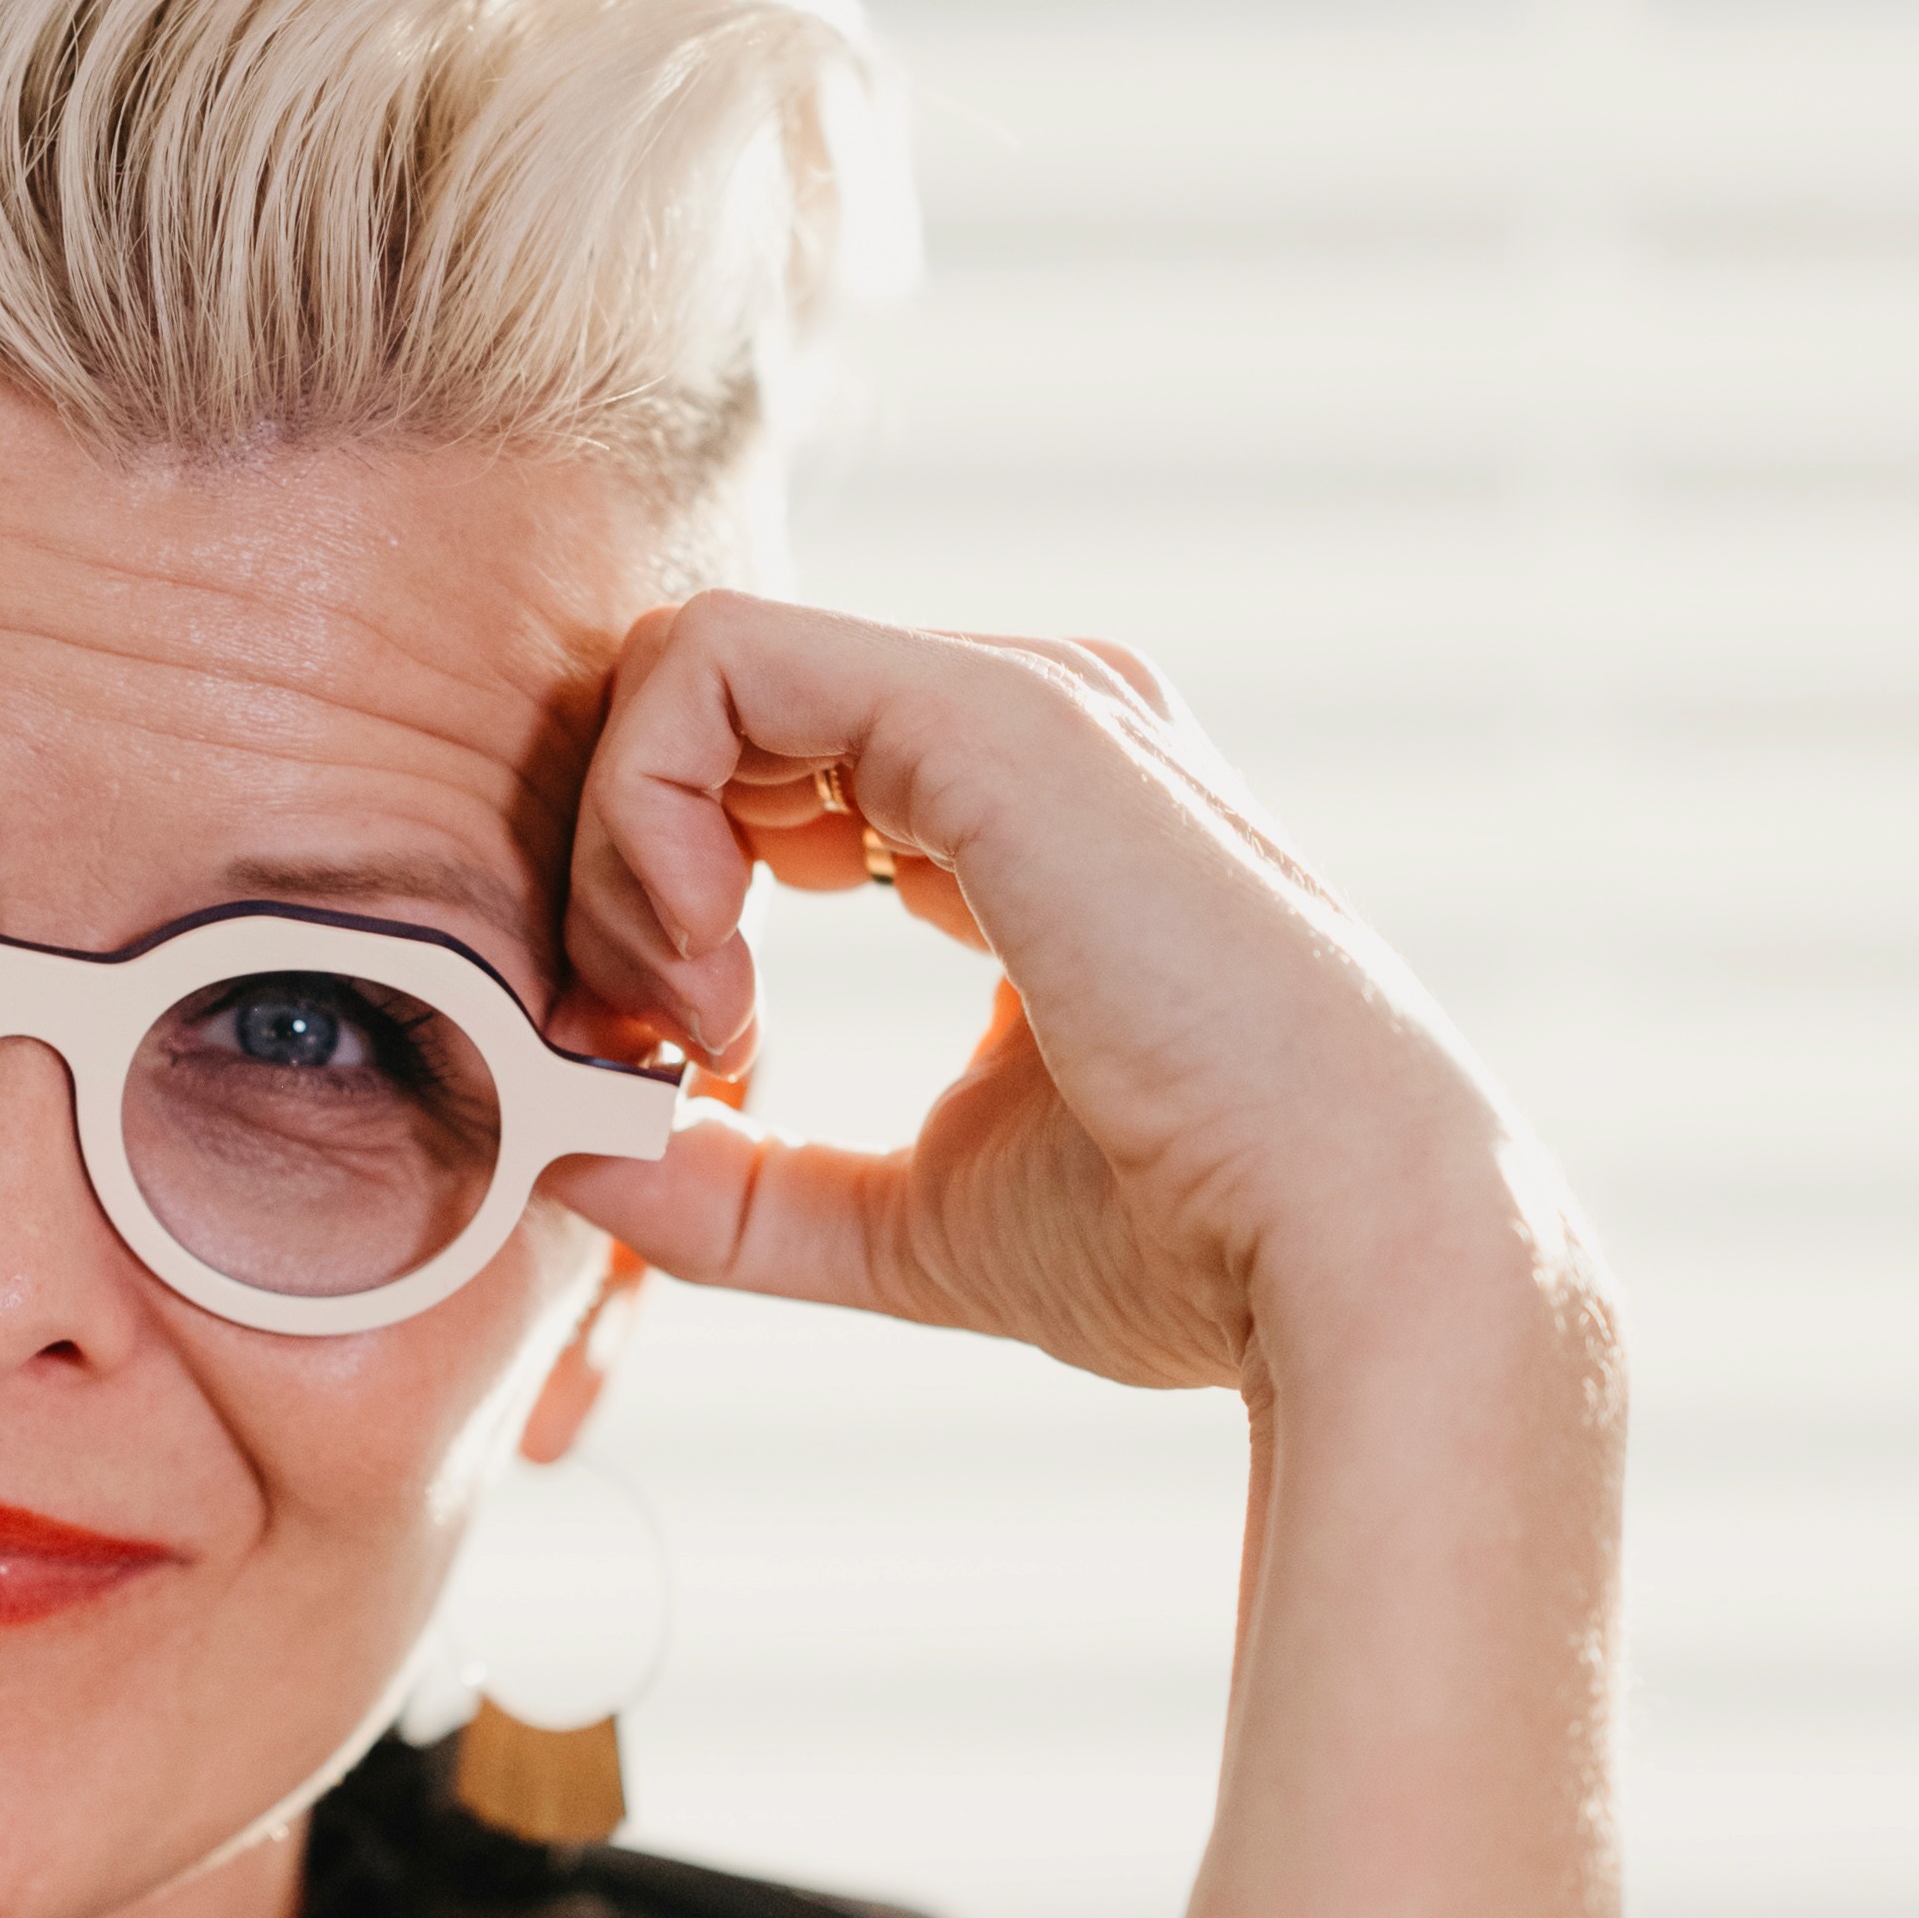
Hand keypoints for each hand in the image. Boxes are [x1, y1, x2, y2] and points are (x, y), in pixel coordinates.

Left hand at [545, 591, 1571, 1397]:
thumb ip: (740, 1189)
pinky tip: (707, 965)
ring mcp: (1016, 697)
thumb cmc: (1183, 1244)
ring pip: (688, 666)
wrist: (1342, 1253)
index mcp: (1025, 814)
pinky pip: (709, 663)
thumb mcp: (904, 1221)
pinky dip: (642, 811)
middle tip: (657, 1049)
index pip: (765, 773)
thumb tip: (576, 1165)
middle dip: (618, 875)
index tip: (674, 1071)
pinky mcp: (985, 712)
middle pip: (706, 708)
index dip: (664, 903)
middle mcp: (1026, 721)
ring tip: (694, 1020)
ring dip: (623, 851)